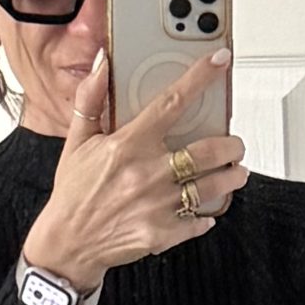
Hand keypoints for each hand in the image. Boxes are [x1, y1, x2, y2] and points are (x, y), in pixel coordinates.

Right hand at [26, 43, 248, 286]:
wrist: (68, 242)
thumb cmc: (74, 192)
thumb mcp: (76, 141)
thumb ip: (90, 100)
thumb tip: (100, 64)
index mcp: (128, 145)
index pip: (172, 102)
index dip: (200, 78)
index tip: (219, 62)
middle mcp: (147, 172)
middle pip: (208, 151)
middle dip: (232, 145)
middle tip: (236, 144)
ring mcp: (157, 205)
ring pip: (213, 187)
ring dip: (232, 178)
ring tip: (236, 172)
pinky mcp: (162, 232)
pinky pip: (198, 221)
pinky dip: (208, 215)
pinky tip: (209, 209)